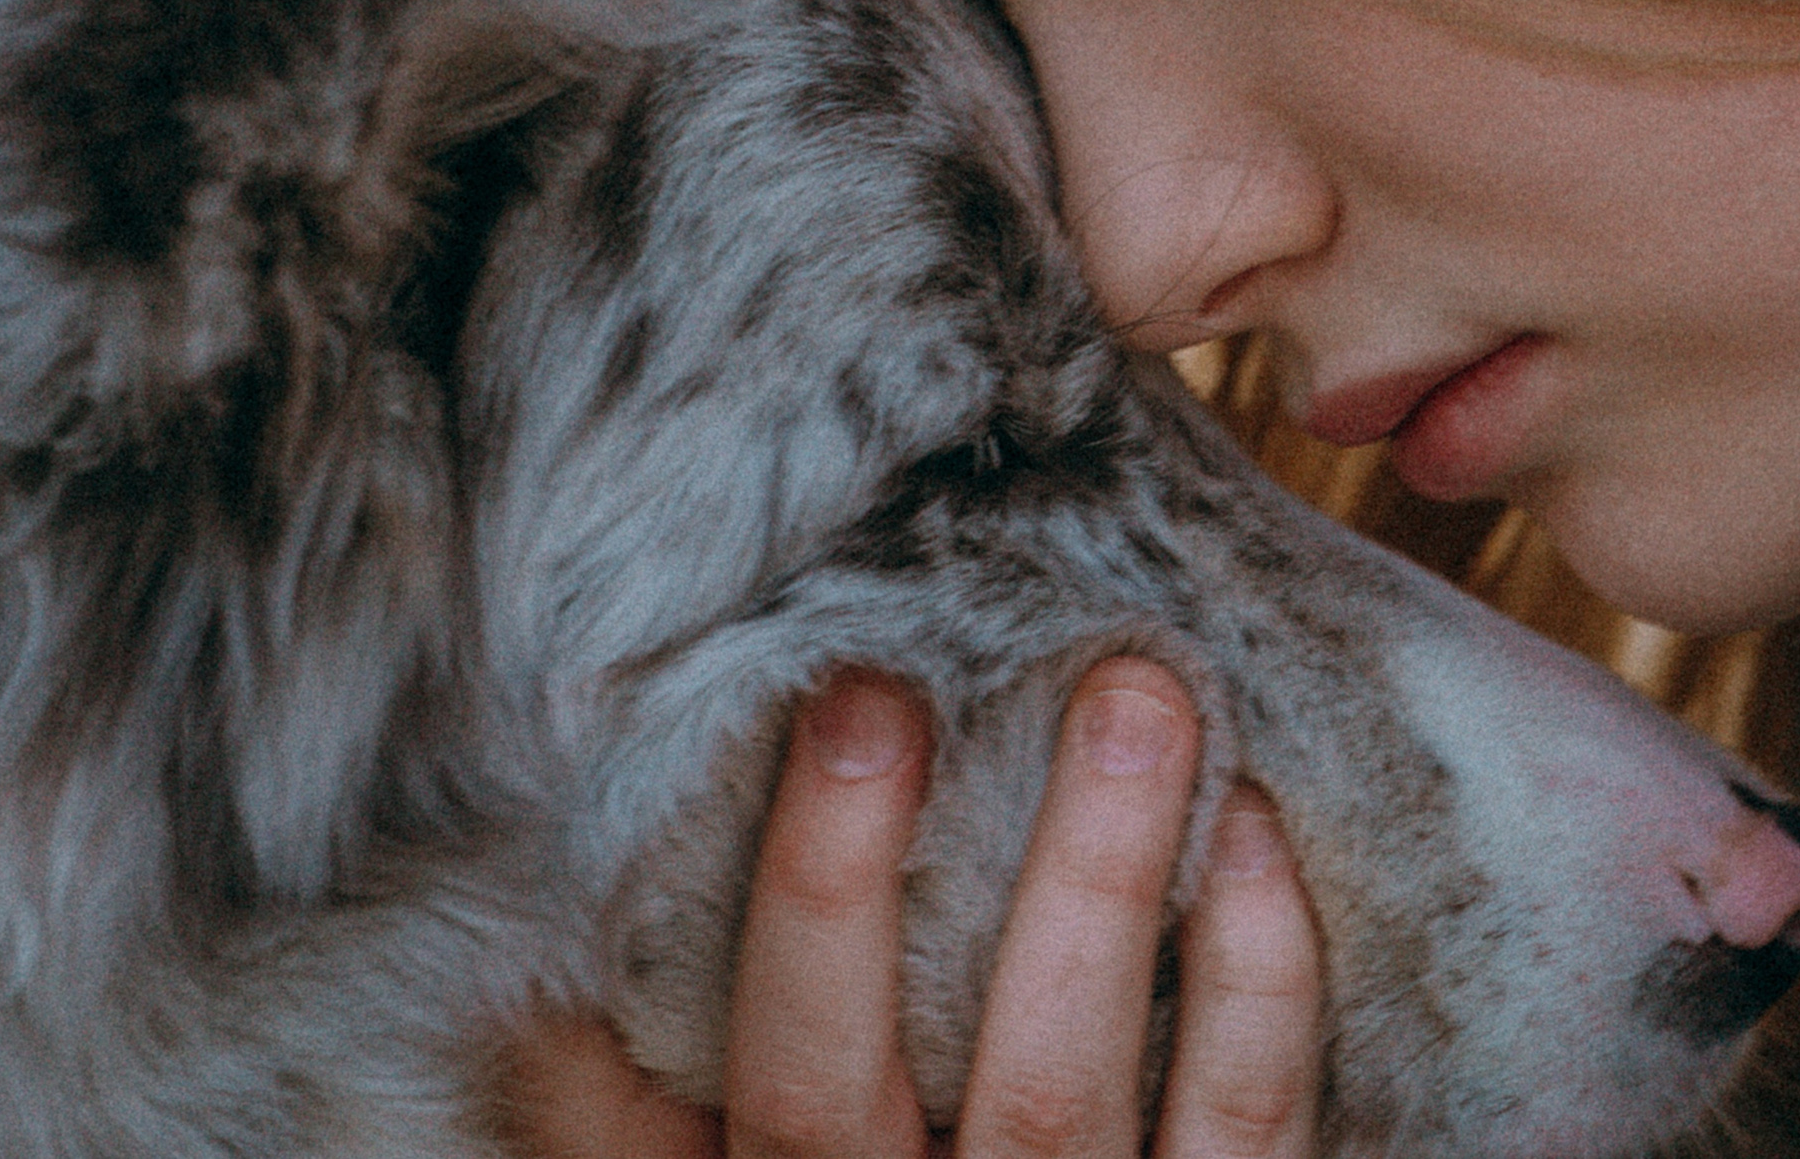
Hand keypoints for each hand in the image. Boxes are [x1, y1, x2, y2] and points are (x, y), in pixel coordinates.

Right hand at [502, 658, 1323, 1157]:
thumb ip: (631, 1131)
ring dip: (1105, 877)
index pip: (773, 1077)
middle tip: (892, 686)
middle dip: (865, 879)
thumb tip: (539, 987)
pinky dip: (1260, 972)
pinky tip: (1253, 827)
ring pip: (1069, 1081)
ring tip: (1132, 696)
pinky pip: (1251, 1118)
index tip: (828, 708)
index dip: (795, 905)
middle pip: (859, 1082)